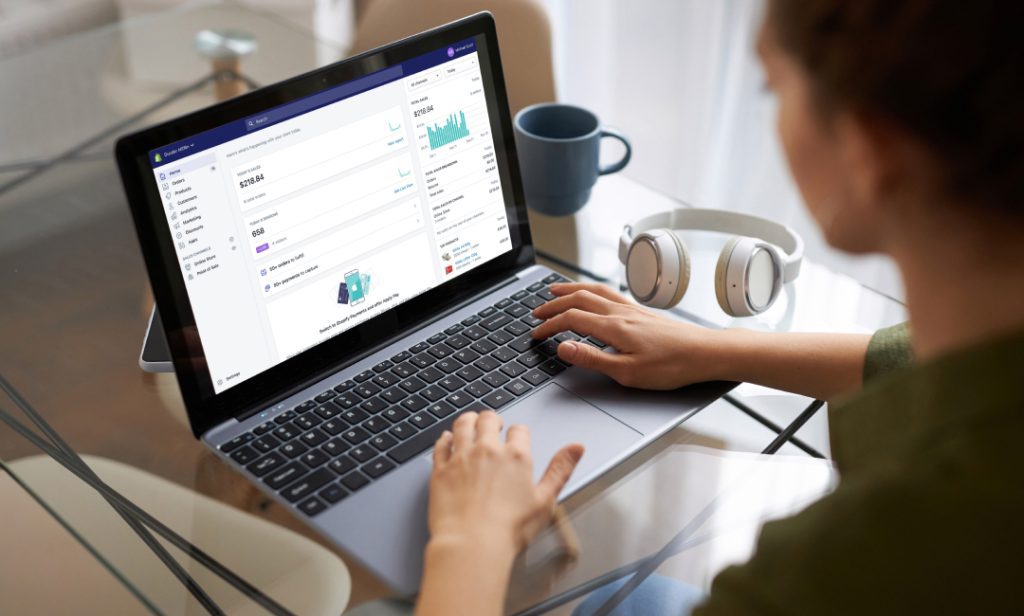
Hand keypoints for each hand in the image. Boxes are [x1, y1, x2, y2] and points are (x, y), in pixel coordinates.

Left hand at [428, 411, 583, 554]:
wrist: (472, 543)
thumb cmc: (509, 529)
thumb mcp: (545, 500)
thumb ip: (560, 470)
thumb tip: (577, 448)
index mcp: (515, 456)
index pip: (519, 430)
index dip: (519, 433)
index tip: (517, 438)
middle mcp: (487, 450)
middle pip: (488, 419)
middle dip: (492, 419)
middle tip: (492, 424)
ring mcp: (461, 457)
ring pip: (463, 425)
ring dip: (468, 420)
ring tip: (470, 423)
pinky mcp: (441, 469)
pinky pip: (441, 444)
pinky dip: (445, 439)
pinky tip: (447, 440)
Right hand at [530, 282, 727, 389]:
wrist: (705, 353)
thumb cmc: (672, 366)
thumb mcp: (627, 372)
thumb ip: (592, 359)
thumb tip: (563, 348)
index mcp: (613, 327)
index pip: (570, 319)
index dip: (549, 326)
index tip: (536, 334)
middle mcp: (620, 312)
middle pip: (578, 299)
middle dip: (553, 304)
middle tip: (536, 312)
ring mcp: (632, 309)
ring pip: (593, 290)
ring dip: (570, 290)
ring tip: (556, 291)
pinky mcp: (642, 311)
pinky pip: (609, 292)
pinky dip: (590, 289)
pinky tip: (592, 294)